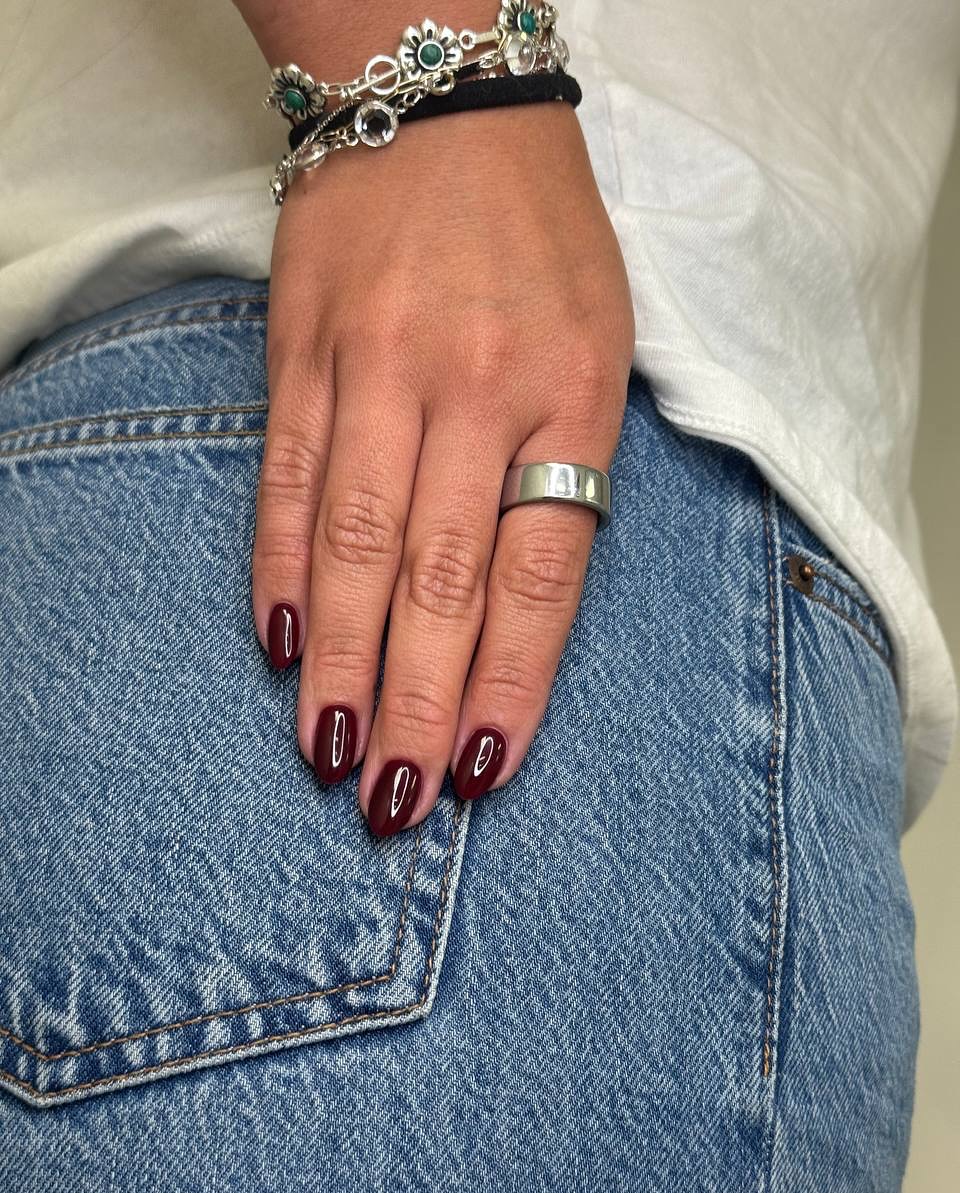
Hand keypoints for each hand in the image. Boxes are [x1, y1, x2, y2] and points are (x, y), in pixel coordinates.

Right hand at [253, 102, 634, 834]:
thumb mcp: (600, 345)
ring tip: (326, 753)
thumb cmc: (540, 241)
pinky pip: (284, 478)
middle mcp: (470, 390)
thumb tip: (513, 614)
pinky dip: (276, 569)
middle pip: (438, 579)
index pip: (538, 573)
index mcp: (567, 395)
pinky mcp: (301, 352)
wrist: (441, 105)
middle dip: (412, 701)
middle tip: (391, 801)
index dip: (509, 682)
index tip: (479, 769)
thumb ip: (564, 471)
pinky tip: (277, 646)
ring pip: (351, 543)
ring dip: (337, 661)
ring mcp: (376, 369)